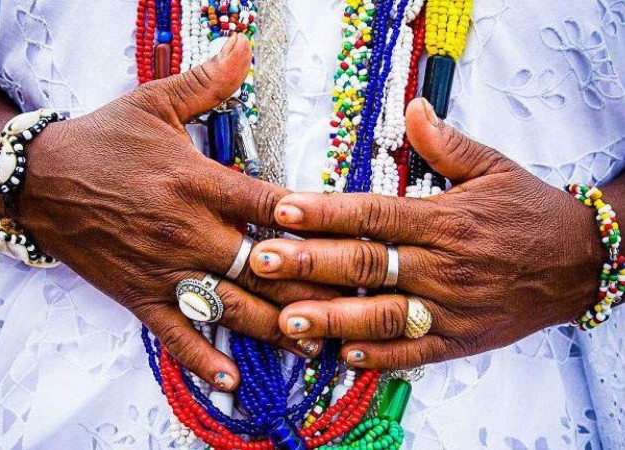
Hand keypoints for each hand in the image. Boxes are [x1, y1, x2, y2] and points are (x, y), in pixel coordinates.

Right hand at [16, 34, 332, 389]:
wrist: (40, 180)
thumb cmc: (102, 141)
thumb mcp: (153, 102)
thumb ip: (206, 83)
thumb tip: (242, 46)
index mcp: (197, 182)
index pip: (269, 205)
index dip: (311, 221)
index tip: (351, 237)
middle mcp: (188, 230)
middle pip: (263, 264)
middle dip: (311, 285)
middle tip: (355, 303)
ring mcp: (165, 268)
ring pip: (231, 305)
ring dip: (276, 327)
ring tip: (316, 343)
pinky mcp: (140, 294)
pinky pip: (175, 334)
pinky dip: (202, 359)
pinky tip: (233, 381)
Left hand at [248, 98, 603, 369]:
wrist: (581, 262)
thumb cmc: (530, 213)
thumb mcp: (494, 168)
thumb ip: (447, 143)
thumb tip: (413, 107)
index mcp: (444, 220)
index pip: (374, 214)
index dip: (326, 213)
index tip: (283, 210)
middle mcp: (443, 265)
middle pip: (368, 264)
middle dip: (311, 263)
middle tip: (261, 262)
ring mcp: (451, 307)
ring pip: (384, 315)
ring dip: (334, 318)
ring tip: (289, 320)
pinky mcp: (462, 339)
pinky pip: (417, 352)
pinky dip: (381, 356)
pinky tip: (343, 356)